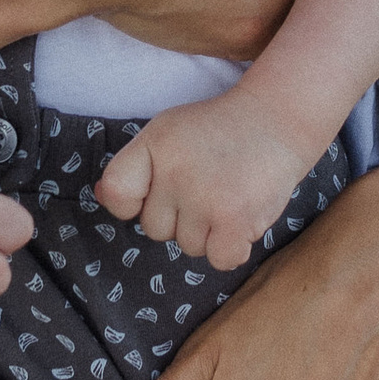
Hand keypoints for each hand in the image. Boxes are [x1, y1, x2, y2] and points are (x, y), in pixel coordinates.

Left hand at [95, 99, 304, 272]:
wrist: (278, 120)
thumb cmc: (218, 131)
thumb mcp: (168, 133)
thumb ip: (134, 167)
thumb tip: (100, 197)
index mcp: (154, 145)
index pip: (116, 193)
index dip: (133, 202)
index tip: (159, 190)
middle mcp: (175, 173)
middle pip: (155, 229)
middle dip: (180, 216)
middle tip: (208, 185)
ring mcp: (205, 199)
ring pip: (189, 246)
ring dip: (208, 232)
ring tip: (228, 196)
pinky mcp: (235, 221)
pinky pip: (218, 260)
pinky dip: (231, 247)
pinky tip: (241, 218)